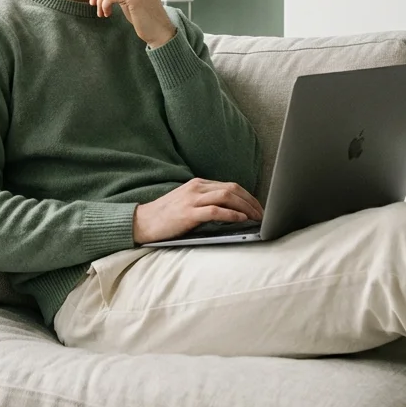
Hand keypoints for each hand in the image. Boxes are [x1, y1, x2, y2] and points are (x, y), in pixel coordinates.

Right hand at [132, 178, 264, 244]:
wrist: (142, 222)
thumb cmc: (165, 216)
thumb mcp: (187, 202)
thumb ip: (206, 202)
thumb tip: (232, 211)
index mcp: (198, 184)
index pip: (229, 186)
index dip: (248, 196)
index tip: (258, 207)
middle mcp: (196, 188)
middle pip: (232, 189)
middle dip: (251, 201)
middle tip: (263, 214)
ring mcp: (192, 199)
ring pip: (227, 196)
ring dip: (246, 207)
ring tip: (256, 218)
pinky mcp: (188, 213)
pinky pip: (215, 210)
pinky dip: (231, 214)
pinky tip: (241, 219)